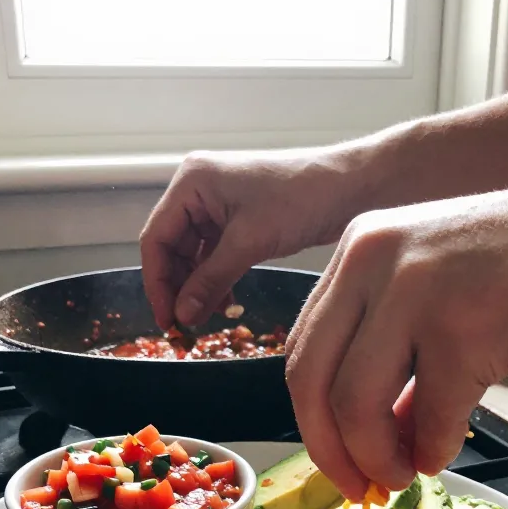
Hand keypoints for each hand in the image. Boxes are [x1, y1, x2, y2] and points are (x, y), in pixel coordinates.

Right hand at [140, 146, 373, 328]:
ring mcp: (219, 206)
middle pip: (171, 248)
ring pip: (193, 256)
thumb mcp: (249, 242)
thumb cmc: (302, 197)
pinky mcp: (239, 221)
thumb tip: (182, 315)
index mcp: (191, 182)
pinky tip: (225, 303)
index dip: (157, 283)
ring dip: (197, 288)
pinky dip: (216, 280)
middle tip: (184, 326)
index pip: (156, 238)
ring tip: (205, 318)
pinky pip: (215, 256)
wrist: (351, 186)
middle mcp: (198, 190)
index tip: (166, 318)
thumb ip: (210, 280)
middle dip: (177, 288)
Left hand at [285, 185, 507, 499]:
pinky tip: (445, 452)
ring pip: (354, 405)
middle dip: (328, 450)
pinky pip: (430, 418)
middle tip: (358, 486)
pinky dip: (434, 451)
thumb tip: (369, 438)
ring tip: (402, 474)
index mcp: (360, 250)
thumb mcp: (435, 295)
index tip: (335, 459)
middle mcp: (372, 260)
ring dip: (375, 459)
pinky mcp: (464, 328)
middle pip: (309, 379)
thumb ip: (393, 357)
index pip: (303, 349)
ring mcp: (416, 291)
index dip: (311, 419)